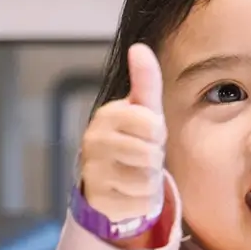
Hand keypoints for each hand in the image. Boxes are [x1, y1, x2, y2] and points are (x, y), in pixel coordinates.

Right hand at [77, 43, 166, 222]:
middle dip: (154, 157)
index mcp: (106, 116)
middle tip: (142, 155)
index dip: (157, 132)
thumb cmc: (134, 138)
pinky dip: (143, 199)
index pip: (152, 125)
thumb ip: (145, 80)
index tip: (148, 133)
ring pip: (145, 180)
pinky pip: (140, 202)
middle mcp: (93, 142)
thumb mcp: (144, 109)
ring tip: (137, 172)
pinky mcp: (98, 200)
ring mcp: (93, 172)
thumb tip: (139, 47)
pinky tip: (130, 191)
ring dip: (149, 179)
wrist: (112, 180)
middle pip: (150, 154)